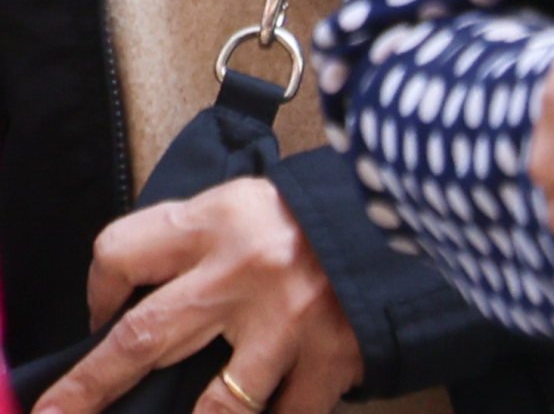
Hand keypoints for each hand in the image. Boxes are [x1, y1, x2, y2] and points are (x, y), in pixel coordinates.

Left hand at [49, 180, 360, 413]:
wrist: (427, 198)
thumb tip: (138, 304)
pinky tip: (268, 411)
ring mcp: (290, 318)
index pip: (121, 252)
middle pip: (141, 339)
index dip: (99, 289)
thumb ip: (200, 242)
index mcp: (222, 218)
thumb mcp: (256, 201)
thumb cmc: (327, 209)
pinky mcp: (333, 352)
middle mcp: (246, 269)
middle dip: (87, 390)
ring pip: (216, 404)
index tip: (102, 315)